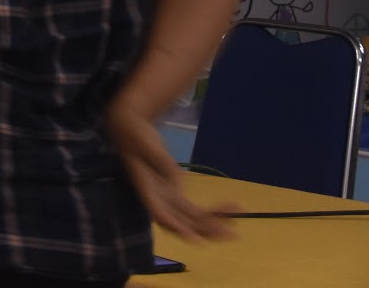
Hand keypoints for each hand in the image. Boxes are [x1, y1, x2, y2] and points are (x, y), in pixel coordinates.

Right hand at [107, 101, 236, 241]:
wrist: (131, 129)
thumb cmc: (135, 134)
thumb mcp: (145, 144)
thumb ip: (160, 162)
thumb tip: (176, 178)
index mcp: (147, 190)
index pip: (161, 216)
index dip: (178, 228)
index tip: (196, 239)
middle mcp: (158, 199)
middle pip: (182, 223)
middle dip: (205, 230)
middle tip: (231, 233)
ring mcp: (168, 198)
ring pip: (192, 219)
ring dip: (214, 223)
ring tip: (238, 216)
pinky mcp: (176, 194)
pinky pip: (196, 209)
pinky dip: (213, 211)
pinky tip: (231, 207)